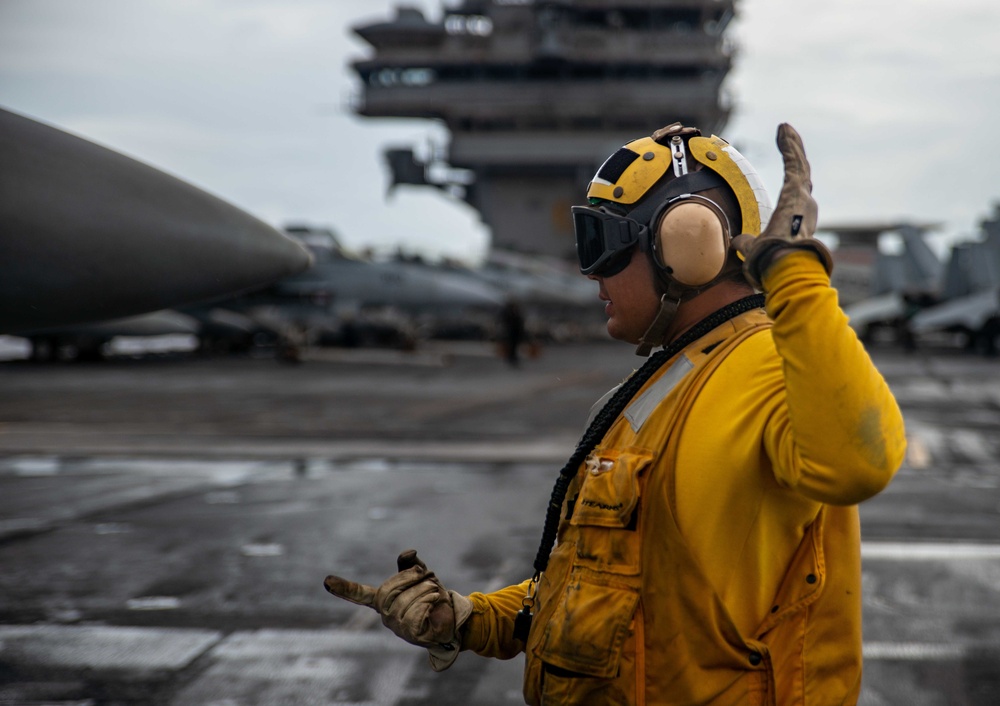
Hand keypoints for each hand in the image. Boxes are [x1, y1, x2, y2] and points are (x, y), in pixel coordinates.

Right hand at [324, 549, 471, 670]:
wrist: (453, 619)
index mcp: (384, 600)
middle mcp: (386, 615)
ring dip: (426, 590)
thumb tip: (409, 552)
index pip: (361, 594)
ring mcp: (398, 626)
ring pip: (407, 600)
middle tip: (428, 577)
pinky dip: (430, 602)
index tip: (326, 581)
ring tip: (436, 593)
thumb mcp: (422, 576)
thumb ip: (411, 565)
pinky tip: (436, 603)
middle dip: (412, 578)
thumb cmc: (433, 597)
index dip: (344, 588)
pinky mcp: (412, 634)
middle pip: (390, 590)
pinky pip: (417, 612)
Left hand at [731, 123, 832, 289]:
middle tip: (788, 138)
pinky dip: (789, 146)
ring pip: (799, 165)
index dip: (794, 175)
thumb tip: (736, 242)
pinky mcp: (796, 190)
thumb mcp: (754, 249)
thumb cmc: (771, 263)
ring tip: (785, 129)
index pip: (796, 191)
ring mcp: (802, 197)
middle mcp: (805, 206)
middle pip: (801, 173)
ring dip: (792, 145)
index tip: (790, 165)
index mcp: (796, 219)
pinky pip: (793, 162)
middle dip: (794, 154)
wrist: (783, 266)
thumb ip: (746, 243)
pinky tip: (784, 130)